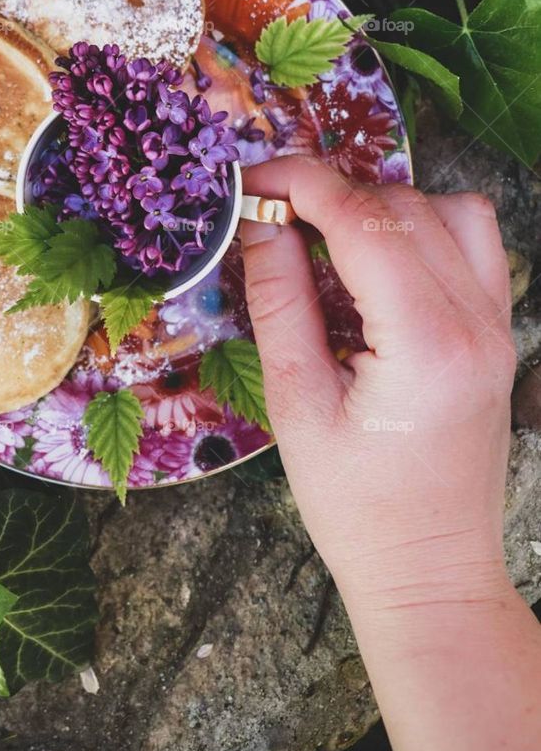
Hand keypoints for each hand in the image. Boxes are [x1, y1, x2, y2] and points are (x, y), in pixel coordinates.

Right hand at [239, 155, 515, 616]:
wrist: (431, 570)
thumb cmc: (354, 505)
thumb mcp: (295, 402)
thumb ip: (279, 300)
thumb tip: (259, 221)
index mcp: (425, 343)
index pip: (365, 222)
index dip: (301, 184)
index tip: (251, 180)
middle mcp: (477, 321)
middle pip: (405, 206)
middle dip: (333, 194)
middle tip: (273, 217)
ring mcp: (498, 325)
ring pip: (449, 211)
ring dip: (384, 206)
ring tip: (327, 237)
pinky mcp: (499, 333)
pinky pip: (473, 244)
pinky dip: (422, 230)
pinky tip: (377, 264)